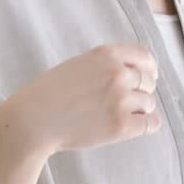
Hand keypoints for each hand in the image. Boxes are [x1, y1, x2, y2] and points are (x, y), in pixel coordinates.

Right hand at [0, 43, 160, 157]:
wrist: (32, 121)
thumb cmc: (48, 95)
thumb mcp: (78, 65)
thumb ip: (104, 66)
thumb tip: (131, 75)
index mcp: (107, 55)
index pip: (144, 57)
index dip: (148, 69)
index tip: (147, 78)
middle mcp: (117, 74)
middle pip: (148, 82)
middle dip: (140, 92)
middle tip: (126, 104)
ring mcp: (120, 100)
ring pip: (149, 104)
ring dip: (140, 111)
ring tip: (120, 117)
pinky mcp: (121, 126)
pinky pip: (150, 124)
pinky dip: (147, 126)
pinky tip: (136, 128)